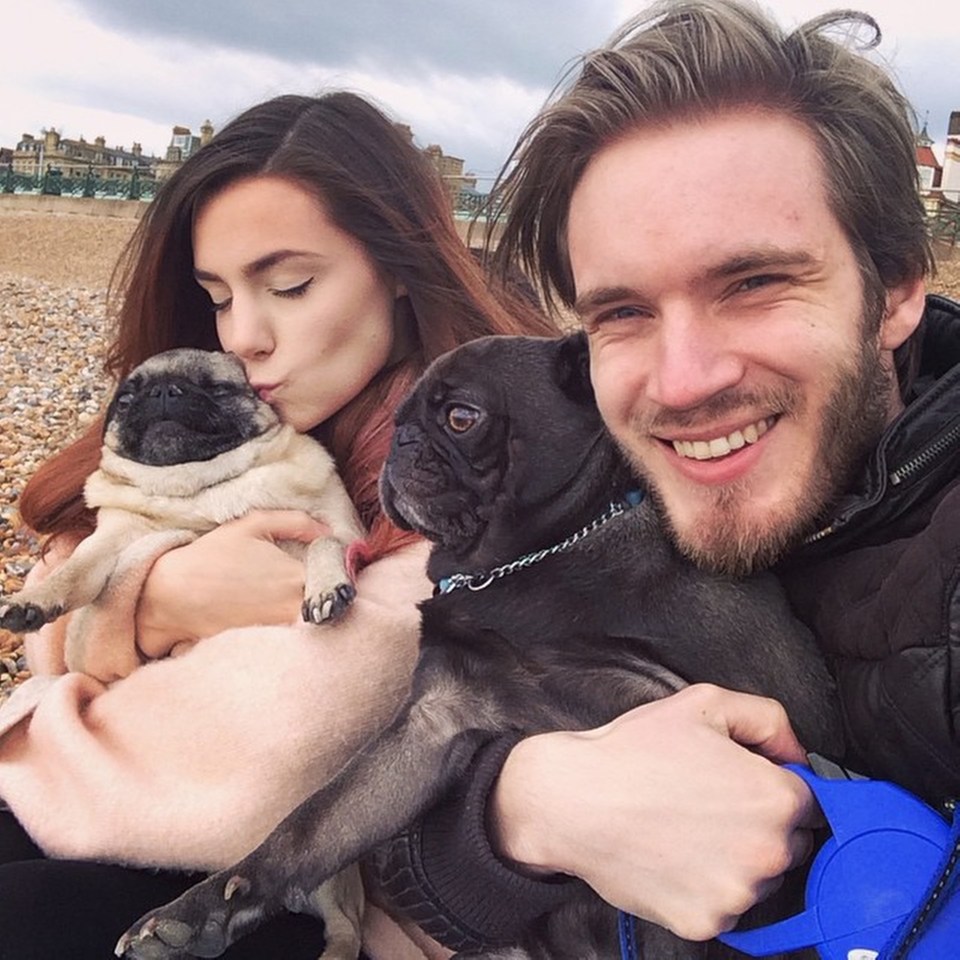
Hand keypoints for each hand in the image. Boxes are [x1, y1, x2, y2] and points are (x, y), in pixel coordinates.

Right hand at [136, 510, 330, 656]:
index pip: (340, 581)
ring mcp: (277, 632)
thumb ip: (296, 522)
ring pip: (312, 630)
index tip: (343, 575)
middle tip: (333, 595)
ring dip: (316, 622)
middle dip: (334, 602)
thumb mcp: (252, 525)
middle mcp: (291, 608)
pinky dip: (294, 639)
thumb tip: (329, 532)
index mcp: (295, 577)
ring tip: (312, 613)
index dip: (344, 579)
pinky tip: (288, 631)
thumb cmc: (212, 555)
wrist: (171, 593)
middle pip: (331, 610)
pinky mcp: (261, 649)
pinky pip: (288, 645)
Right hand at [489, 684, 818, 940]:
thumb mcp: (703, 704)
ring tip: (685, 828)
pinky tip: (673, 856)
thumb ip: (767, 718)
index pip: (809, 800)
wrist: (573, 799)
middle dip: (759, 824)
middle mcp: (767, 852)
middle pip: (790, 843)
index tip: (741, 784)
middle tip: (708, 803)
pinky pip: (724, 907)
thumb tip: (798, 751)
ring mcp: (737, 894)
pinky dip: (704, 887)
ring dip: (735, 859)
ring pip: (757, 878)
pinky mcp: (707, 923)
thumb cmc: (634, 751)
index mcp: (774, 797)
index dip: (773, 786)